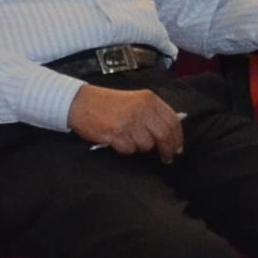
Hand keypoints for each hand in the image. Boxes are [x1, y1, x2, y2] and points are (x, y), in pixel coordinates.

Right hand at [68, 80, 185, 156]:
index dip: (177, 138)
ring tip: (128, 138)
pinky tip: (117, 140)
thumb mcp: (135, 101)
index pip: (173, 121)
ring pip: (146, 145)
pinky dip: (124, 149)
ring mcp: (129, 121)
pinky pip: (129, 149)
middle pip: (164, 135)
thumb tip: (171, 135)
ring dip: (140, 147)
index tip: (177, 148)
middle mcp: (141, 109)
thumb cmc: (108, 103)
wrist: (80, 102)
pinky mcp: (116, 133)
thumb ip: (153, 114)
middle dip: (167, 150)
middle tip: (166, 158)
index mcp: (149, 99)